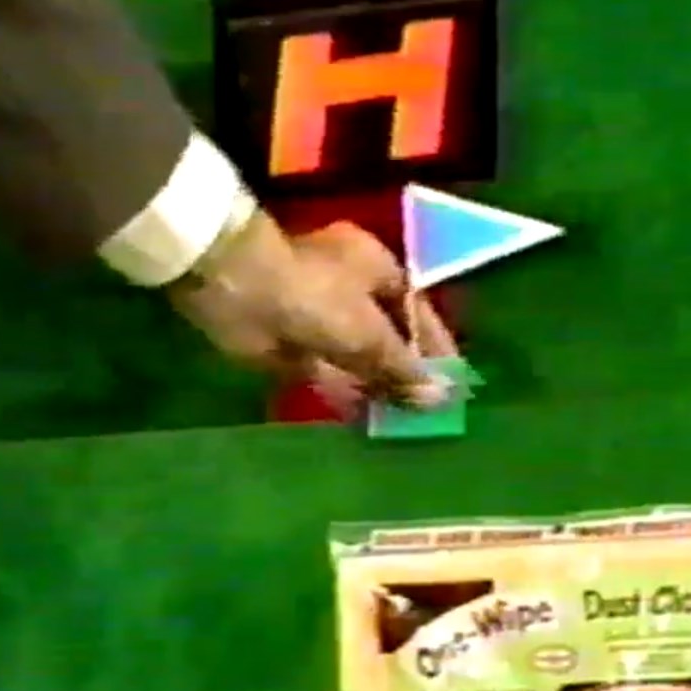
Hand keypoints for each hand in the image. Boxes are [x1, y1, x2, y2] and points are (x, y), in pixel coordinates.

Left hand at [167, 212, 455, 407]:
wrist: (236, 290)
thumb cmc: (314, 296)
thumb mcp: (367, 332)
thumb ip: (401, 366)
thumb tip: (439, 396)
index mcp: (374, 267)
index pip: (416, 308)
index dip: (434, 345)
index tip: (453, 381)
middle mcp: (347, 289)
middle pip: (385, 334)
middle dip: (404, 371)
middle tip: (428, 411)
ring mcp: (316, 317)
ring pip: (355, 356)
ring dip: (375, 387)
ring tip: (402, 424)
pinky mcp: (289, 346)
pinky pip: (325, 372)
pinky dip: (343, 393)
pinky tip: (364, 421)